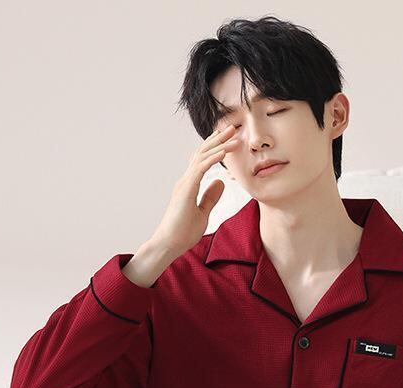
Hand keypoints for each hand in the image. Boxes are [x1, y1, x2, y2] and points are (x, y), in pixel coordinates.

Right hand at [149, 123, 238, 258]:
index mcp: (189, 185)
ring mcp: (184, 184)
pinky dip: (213, 159)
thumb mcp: (203, 213)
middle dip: (218, 139)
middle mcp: (186, 180)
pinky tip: (224, 152)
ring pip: (202, 157)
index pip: (203, 160)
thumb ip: (210, 197)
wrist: (168, 244)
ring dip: (219, 145)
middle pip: (202, 153)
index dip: (216, 148)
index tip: (229, 139)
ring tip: (233, 135)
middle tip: (232, 128)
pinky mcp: (186, 190)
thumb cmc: (182, 232)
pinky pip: (201, 169)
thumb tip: (220, 182)